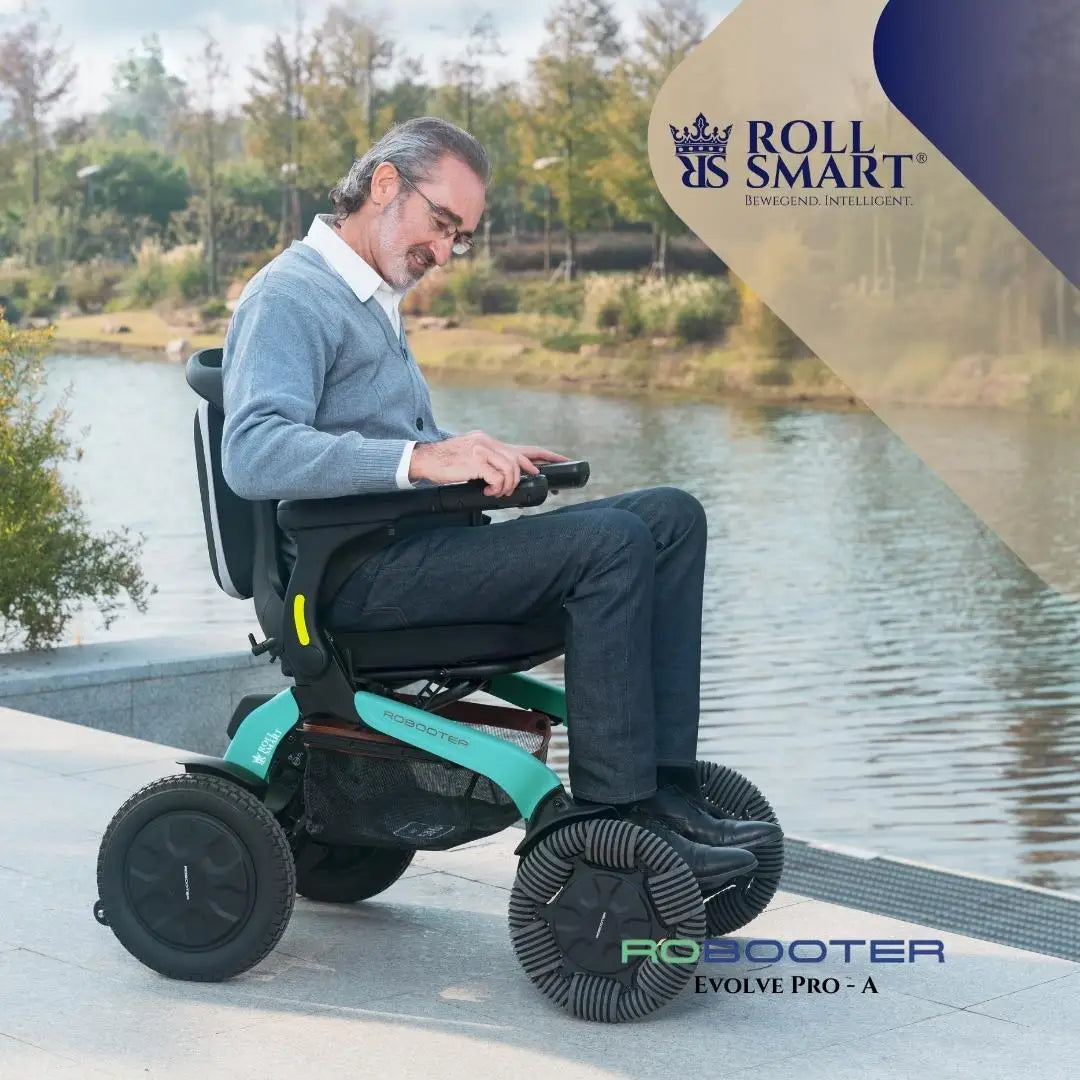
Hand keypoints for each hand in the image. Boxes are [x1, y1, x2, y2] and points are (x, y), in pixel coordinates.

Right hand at [409, 430, 569, 495]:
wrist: (423, 460)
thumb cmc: (445, 464)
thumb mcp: (470, 459)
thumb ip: (488, 463)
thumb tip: (504, 479)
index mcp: (489, 442)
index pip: (522, 449)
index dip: (545, 456)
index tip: (564, 461)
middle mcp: (488, 442)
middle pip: (520, 460)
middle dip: (529, 477)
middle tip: (525, 490)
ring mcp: (482, 449)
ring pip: (511, 469)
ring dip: (508, 486)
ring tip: (497, 492)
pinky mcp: (475, 460)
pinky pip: (497, 476)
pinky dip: (496, 487)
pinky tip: (487, 491)